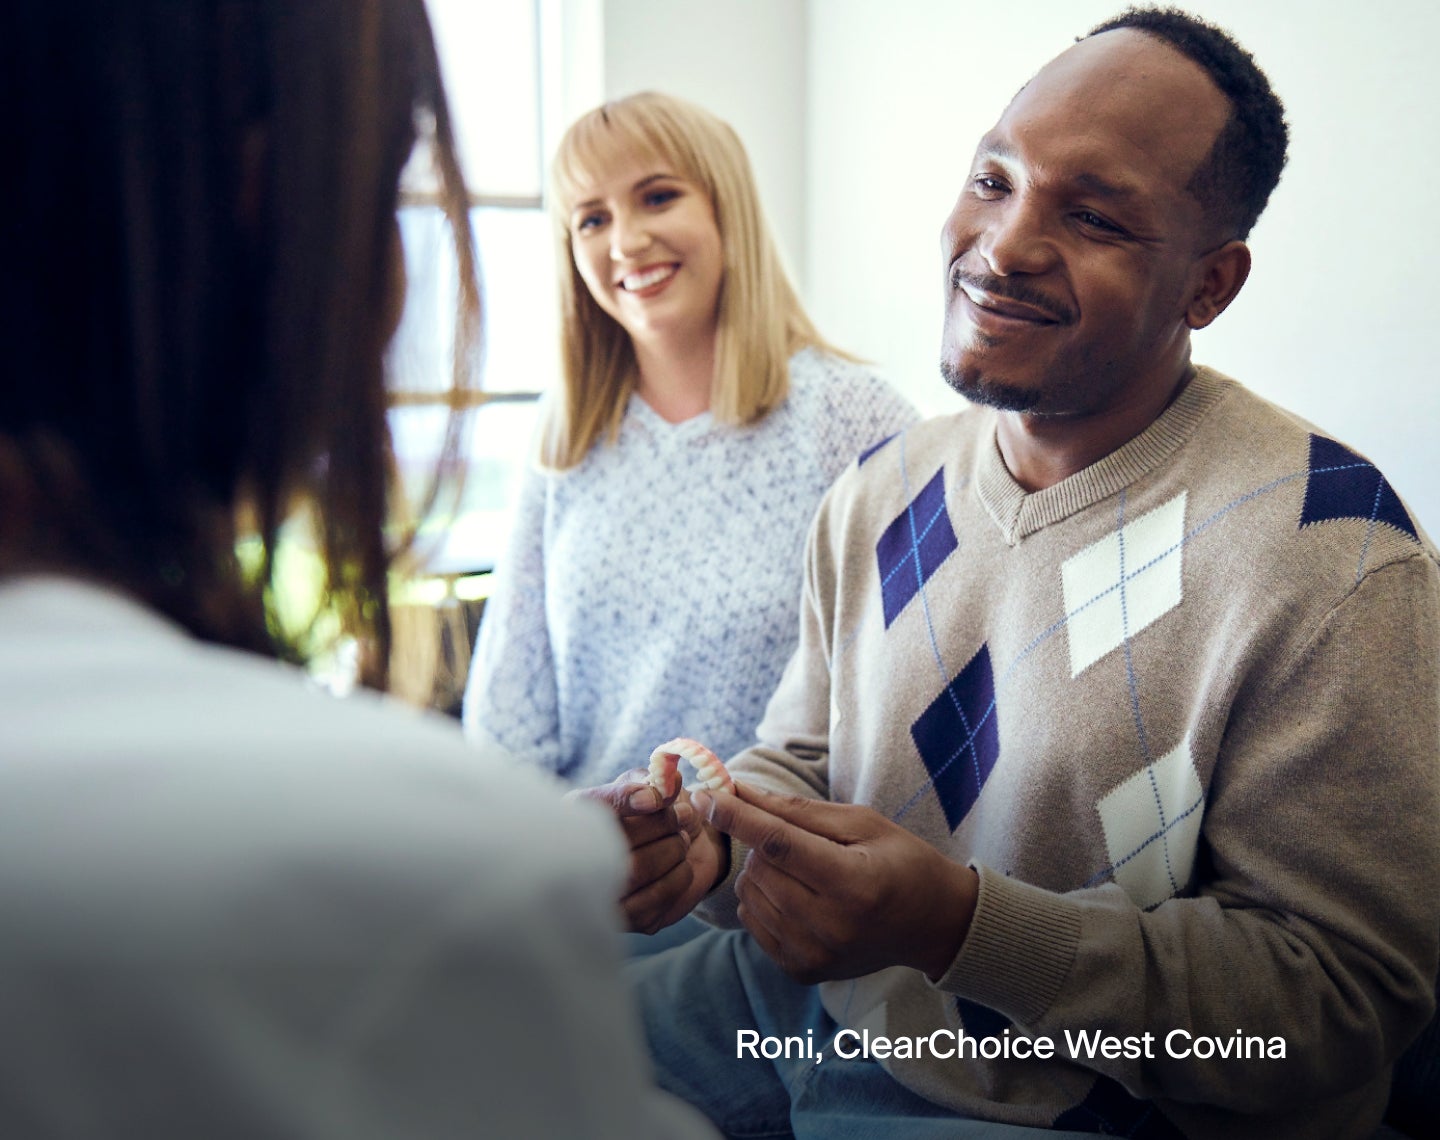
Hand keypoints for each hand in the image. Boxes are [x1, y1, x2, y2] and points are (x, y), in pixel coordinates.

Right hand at [571, 769, 727, 934]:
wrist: (674, 852)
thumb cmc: (653, 813)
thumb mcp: (651, 786)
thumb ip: (657, 781)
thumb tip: (669, 782)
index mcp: (577, 814)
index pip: (591, 805)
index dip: (624, 799)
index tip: (655, 798)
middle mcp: (575, 855)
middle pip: (617, 840)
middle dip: (660, 825)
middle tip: (682, 816)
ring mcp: (596, 892)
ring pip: (636, 871)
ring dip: (672, 850)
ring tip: (683, 839)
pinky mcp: (623, 919)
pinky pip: (655, 899)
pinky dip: (678, 876)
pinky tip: (682, 865)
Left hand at [693, 782, 977, 982]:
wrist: (931, 924)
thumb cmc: (900, 861)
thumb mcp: (860, 822)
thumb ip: (796, 810)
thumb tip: (739, 792)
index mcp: (853, 883)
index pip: (778, 844)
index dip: (737, 816)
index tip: (707, 793)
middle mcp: (832, 926)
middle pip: (760, 868)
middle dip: (761, 842)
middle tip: (793, 838)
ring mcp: (815, 955)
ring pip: (750, 894)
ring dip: (760, 871)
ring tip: (799, 867)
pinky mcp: (802, 970)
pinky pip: (753, 922)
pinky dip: (762, 899)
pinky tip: (795, 894)